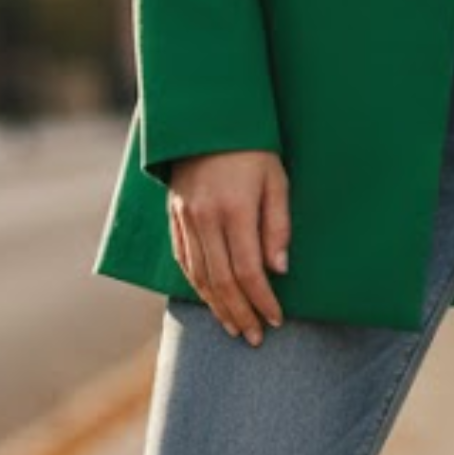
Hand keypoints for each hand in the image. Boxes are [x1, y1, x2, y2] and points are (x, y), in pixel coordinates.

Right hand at [167, 149, 289, 344]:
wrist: (208, 117)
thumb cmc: (253, 147)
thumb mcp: (276, 179)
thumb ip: (278, 226)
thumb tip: (279, 270)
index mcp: (234, 209)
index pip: (248, 271)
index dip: (262, 300)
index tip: (277, 319)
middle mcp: (205, 218)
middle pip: (221, 281)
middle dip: (240, 313)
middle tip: (256, 336)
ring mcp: (186, 218)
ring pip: (199, 276)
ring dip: (217, 306)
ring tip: (235, 327)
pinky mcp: (174, 215)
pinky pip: (184, 260)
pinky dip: (197, 285)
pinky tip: (210, 298)